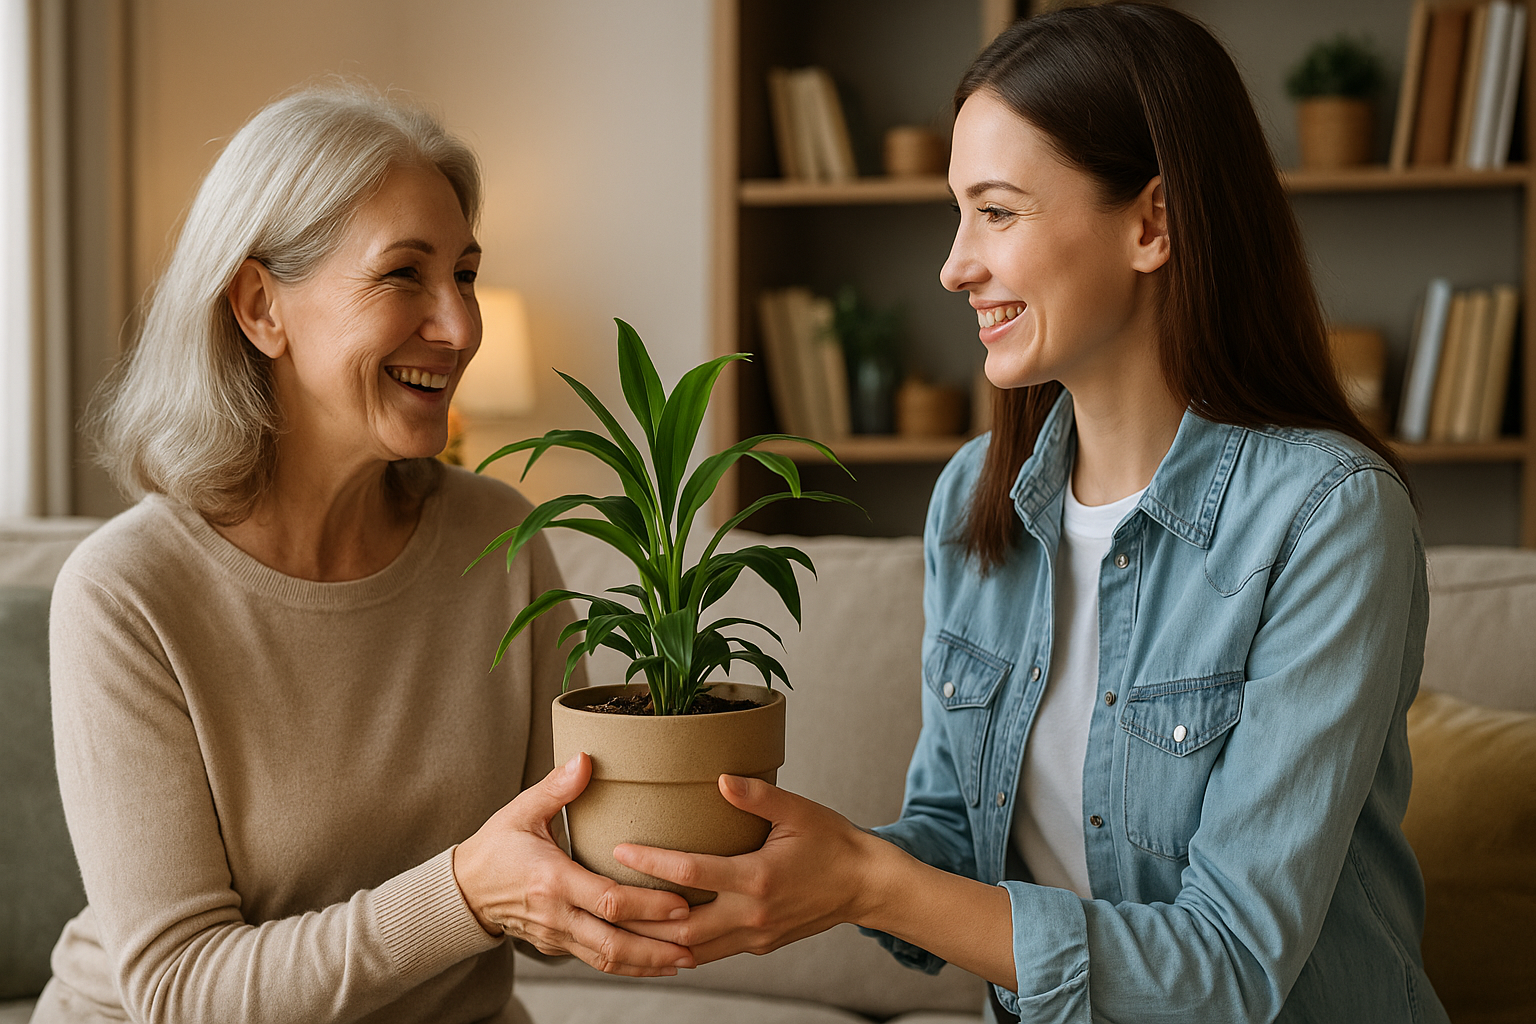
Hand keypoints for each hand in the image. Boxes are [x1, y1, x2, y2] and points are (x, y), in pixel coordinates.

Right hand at [453, 753, 695, 976]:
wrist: (463, 890)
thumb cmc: (495, 846)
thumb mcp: (521, 811)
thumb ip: (556, 787)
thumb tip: (586, 758)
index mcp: (552, 882)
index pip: (608, 901)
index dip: (647, 906)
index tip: (681, 904)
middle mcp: (556, 916)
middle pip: (613, 942)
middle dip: (657, 947)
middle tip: (695, 944)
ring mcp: (556, 937)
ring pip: (607, 959)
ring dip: (648, 964)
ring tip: (686, 961)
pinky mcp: (556, 947)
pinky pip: (597, 961)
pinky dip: (629, 966)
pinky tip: (655, 964)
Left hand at [611, 775, 882, 964]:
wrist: (865, 885)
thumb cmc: (832, 841)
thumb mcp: (798, 810)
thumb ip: (756, 795)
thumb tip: (719, 777)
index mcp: (757, 877)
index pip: (691, 873)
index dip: (652, 862)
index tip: (620, 849)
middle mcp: (752, 913)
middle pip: (680, 926)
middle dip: (638, 918)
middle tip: (601, 902)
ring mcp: (755, 934)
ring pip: (693, 949)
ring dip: (655, 941)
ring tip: (618, 927)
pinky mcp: (760, 944)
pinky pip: (712, 952)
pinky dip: (682, 947)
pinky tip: (659, 938)